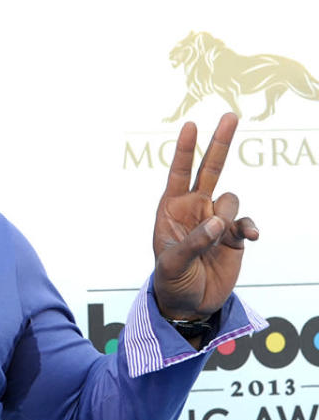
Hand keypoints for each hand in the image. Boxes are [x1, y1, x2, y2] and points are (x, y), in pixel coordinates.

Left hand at [153, 113, 257, 324]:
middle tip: (230, 116)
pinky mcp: (233, 236)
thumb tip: (217, 221)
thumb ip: (193, 241)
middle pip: (210, 169)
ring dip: (229, 215)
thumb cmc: (171, 280)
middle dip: (220, 143)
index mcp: (171, 209)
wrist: (188, 304)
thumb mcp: (172, 262)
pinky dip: (248, 227)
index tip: (189, 125)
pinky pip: (244, 222)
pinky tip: (248, 238)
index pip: (178, 173)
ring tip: (219, 237)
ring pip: (231, 200)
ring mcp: (215, 220)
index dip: (184, 149)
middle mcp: (194, 208)